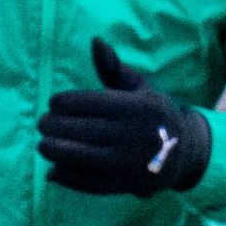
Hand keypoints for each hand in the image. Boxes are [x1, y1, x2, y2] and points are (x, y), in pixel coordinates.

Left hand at [38, 37, 211, 197]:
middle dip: (56, 127)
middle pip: (86, 131)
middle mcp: (136, 135)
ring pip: (86, 159)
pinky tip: (53, 171)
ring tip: (43, 145)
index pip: (94, 103)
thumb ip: (113, 67)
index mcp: (139, 107)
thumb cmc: (152, 113)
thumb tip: (95, 41)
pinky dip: (70, 179)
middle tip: (42, 124)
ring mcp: (131, 164)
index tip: (53, 103)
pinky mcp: (127, 185)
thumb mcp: (139, 87)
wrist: (183, 152)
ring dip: (58, 153)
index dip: (67, 103)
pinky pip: (92, 184)